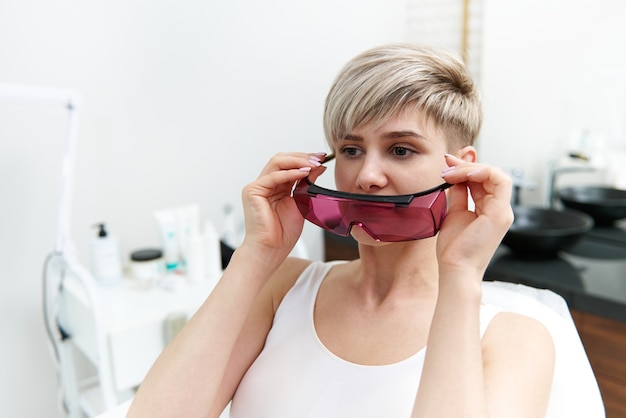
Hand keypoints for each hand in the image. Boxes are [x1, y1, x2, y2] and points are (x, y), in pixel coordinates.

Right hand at [239, 152, 326, 256]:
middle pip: (282, 160)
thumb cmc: (283, 233)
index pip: (290, 165)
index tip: (322, 157)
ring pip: (277, 163)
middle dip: (302, 157)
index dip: (306, 159)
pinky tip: (303, 173)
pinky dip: (289, 173)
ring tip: (313, 164)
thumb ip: (307, 184)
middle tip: (319, 158)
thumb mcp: (301, 202)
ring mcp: (257, 186)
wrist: (271, 250)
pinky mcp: (252, 191)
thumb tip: (318, 167)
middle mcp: (265, 184)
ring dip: (297, 161)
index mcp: (276, 187)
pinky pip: (273, 176)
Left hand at [436, 154, 513, 275]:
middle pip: (489, 174)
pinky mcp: (501, 213)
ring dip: (471, 168)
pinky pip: (500, 181)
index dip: (465, 168)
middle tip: (446, 164)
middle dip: (466, 165)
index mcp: (489, 210)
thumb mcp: (454, 213)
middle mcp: (498, 209)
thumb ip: (458, 194)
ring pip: (496, 174)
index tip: (447, 164)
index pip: (483, 179)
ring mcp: (502, 211)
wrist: (455, 268)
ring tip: (451, 172)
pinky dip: (483, 172)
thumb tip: (454, 177)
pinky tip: (464, 173)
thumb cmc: (454, 249)